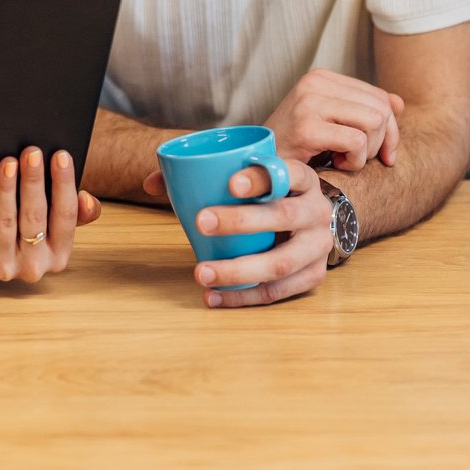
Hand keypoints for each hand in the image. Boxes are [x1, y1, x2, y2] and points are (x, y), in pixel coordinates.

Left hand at [0, 146, 100, 283]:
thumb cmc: (26, 222)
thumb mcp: (54, 219)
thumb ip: (77, 211)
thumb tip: (87, 200)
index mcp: (59, 255)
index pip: (67, 215)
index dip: (64, 183)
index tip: (61, 155)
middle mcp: (35, 266)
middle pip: (35, 217)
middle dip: (33, 181)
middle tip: (31, 152)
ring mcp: (5, 266)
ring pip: (7, 221)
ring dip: (8, 188)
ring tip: (8, 161)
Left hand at [144, 158, 332, 308]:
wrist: (314, 221)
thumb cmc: (271, 195)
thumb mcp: (252, 176)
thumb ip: (203, 174)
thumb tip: (151, 183)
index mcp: (301, 178)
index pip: (285, 172)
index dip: (259, 178)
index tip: (230, 184)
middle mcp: (316, 210)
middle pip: (282, 216)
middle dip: (240, 221)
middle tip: (201, 222)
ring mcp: (318, 246)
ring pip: (280, 261)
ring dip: (238, 270)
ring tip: (201, 272)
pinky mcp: (312, 275)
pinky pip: (277, 291)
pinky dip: (244, 297)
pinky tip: (214, 296)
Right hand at [265, 69, 402, 172]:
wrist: (257, 166)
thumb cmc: (295, 147)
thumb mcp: (331, 122)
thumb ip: (363, 110)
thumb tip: (399, 103)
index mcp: (321, 77)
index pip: (379, 96)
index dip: (389, 129)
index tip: (381, 154)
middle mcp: (315, 83)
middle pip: (381, 108)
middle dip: (380, 141)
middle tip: (357, 158)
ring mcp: (309, 103)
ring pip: (374, 122)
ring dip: (367, 151)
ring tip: (343, 158)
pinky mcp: (307, 128)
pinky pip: (357, 141)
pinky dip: (355, 161)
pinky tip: (335, 164)